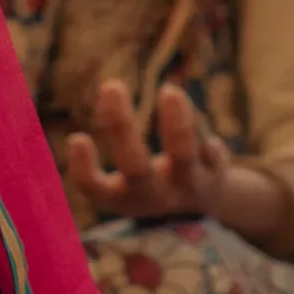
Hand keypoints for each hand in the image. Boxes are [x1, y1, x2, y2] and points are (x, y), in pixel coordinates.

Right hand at [65, 80, 229, 222]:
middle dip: (121, 127)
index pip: (95, 188)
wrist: (200, 208)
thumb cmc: (145, 185)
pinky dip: (206, 140)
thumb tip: (110, 89)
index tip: (78, 138)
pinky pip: (212, 153)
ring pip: (183, 157)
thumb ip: (116, 142)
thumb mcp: (119, 182)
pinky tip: (188, 117)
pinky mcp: (215, 175)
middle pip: (136, 167)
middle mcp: (153, 196)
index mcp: (121, 197)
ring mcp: (186, 188)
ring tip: (169, 91)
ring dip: (177, 124)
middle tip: (111, 85)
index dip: (83, 168)